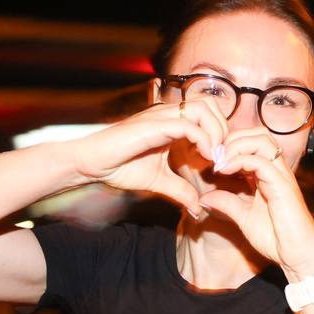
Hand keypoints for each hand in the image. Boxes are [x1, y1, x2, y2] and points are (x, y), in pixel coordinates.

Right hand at [67, 98, 227, 218]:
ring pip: (203, 108)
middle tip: (220, 156)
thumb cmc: (119, 167)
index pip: (208, 114)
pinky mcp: (154, 125)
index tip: (220, 160)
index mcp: (171, 122)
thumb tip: (197, 208)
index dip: (220, 134)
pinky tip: (202, 158)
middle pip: (210, 104)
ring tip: (213, 156)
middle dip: (222, 129)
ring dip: (215, 131)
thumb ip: (180, 191)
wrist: (91, 164)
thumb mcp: (158, 181)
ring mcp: (161, 116)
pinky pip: (188, 125)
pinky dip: (202, 140)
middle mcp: (168, 114)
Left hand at [195, 130, 313, 279]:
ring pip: (261, 141)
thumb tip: (204, 199)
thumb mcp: (243, 218)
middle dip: (232, 139)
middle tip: (214, 158)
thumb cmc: (276, 238)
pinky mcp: (283, 186)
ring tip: (219, 163)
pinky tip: (224, 171)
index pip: (252, 142)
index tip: (211, 161)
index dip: (230, 145)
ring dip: (235, 146)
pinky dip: (240, 160)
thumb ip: (226, 204)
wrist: (297, 256)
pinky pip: (261, 162)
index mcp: (269, 174)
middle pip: (258, 134)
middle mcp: (277, 170)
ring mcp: (281, 176)